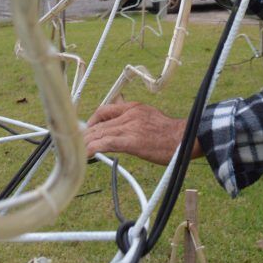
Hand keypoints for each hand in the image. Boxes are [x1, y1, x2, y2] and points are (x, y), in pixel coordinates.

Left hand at [84, 101, 201, 165]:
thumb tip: (122, 128)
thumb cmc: (171, 133)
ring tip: (77, 152)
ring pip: (100, 133)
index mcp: (134, 107)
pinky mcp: (132, 141)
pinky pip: (107, 143)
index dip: (93, 121)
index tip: (88, 131)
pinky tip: (87, 154)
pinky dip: (94, 148)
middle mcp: (130, 114)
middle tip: (77, 145)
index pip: (105, 110)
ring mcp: (130, 127)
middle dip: (86, 135)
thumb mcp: (150, 117)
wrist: (186, 138)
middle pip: (99, 123)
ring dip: (87, 143)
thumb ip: (134, 120)